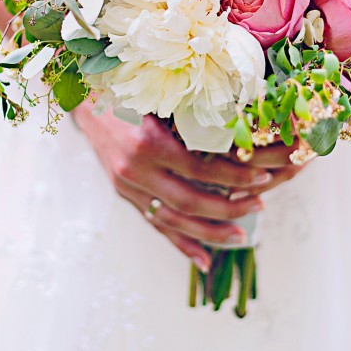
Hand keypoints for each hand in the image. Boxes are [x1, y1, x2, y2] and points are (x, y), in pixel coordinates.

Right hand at [72, 106, 305, 270]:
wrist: (86, 97)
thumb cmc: (129, 89)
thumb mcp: (161, 98)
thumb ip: (192, 117)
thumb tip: (240, 129)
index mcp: (148, 144)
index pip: (201, 169)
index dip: (235, 177)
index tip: (263, 177)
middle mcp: (135, 170)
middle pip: (189, 201)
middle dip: (228, 208)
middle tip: (259, 206)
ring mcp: (126, 186)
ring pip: (173, 220)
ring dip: (209, 233)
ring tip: (240, 236)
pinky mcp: (123, 194)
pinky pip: (155, 225)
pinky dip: (181, 244)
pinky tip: (204, 260)